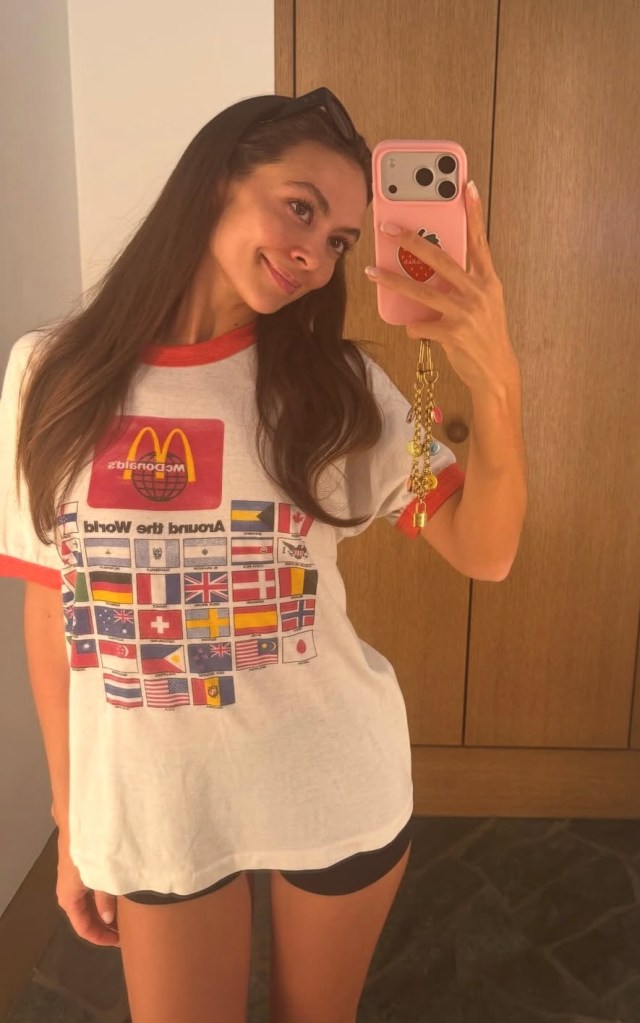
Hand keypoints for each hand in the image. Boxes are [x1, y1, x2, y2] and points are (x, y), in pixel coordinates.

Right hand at [56, 829, 119, 947]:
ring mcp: (73, 875)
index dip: (102, 938)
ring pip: (89, 899)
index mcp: (69, 897)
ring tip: (127, 911)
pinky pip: (91, 885)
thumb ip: (106, 899)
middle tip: (127, 929)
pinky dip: (104, 892)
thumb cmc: (90, 849)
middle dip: (105, 924)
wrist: (79, 816)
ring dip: (105, 907)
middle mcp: (67, 889)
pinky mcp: (80, 862)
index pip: (84, 928)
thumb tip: (108, 919)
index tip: (120, 942)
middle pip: (86, 914)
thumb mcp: (101, 876)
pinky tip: (120, 889)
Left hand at [365, 181, 520, 396]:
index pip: (480, 241)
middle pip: (439, 259)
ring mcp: (465, 313)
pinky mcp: (452, 334)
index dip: (474, 213)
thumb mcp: (485, 304)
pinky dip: (414, 327)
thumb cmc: (486, 336)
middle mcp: (478, 292)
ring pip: (421, 291)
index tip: (467, 186)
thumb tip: (431, 271)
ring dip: (392, 280)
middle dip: (411, 240)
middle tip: (388, 228)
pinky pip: (419, 325)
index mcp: (488, 281)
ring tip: (372, 272)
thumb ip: (464, 284)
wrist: (496, 372)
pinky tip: (418, 330)